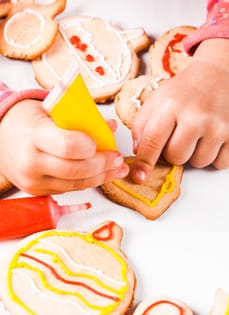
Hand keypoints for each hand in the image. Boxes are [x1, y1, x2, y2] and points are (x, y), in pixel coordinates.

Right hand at [0, 99, 127, 194]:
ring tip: (118, 169)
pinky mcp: (38, 191)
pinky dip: (87, 181)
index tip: (102, 143)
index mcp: (34, 135)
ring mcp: (33, 181)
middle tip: (118, 159)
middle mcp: (31, 162)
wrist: (1, 138)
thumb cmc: (27, 120)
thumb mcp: (50, 110)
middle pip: (76, 170)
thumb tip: (110, 128)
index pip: (68, 146)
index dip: (90, 147)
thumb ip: (80, 119)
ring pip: (76, 184)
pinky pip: (69, 188)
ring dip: (101, 177)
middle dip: (103, 166)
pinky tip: (100, 175)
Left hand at [131, 38, 228, 182]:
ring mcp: (218, 126)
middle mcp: (195, 116)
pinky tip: (211, 139)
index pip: (152, 142)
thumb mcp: (156, 101)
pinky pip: (220, 163)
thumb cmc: (184, 90)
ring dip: (194, 154)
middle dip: (173, 152)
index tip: (139, 176)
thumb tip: (139, 152)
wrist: (218, 75)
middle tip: (178, 135)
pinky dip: (214, 156)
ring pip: (198, 162)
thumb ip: (141, 126)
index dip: (144, 162)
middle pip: (176, 157)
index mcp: (170, 106)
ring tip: (196, 134)